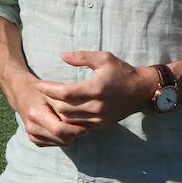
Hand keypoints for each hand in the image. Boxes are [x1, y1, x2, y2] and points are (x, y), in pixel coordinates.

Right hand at [5, 74, 90, 147]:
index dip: (76, 130)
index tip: (88, 126)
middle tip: (86, 126)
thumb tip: (84, 118)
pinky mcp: (34, 140)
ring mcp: (32, 135)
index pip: (60, 129)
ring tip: (76, 124)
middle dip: (76, 134)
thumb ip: (67, 105)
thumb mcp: (54, 92)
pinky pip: (56, 144)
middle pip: (62, 139)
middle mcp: (32, 128)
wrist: (22, 94)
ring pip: (60, 143)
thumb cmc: (42, 91)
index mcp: (36, 114)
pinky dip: (63, 138)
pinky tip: (66, 127)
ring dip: (71, 136)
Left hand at [38, 51, 154, 129]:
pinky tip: (63, 111)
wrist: (142, 90)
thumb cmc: (122, 71)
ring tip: (50, 102)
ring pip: (69, 120)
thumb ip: (82, 57)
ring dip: (57, 112)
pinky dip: (68, 120)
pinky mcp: (101, 124)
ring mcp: (99, 117)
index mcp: (96, 88)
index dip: (49, 90)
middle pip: (64, 109)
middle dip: (50, 101)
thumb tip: (62, 56)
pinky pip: (78, 126)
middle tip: (42, 93)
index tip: (39, 85)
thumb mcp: (104, 58)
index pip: (65, 93)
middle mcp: (97, 106)